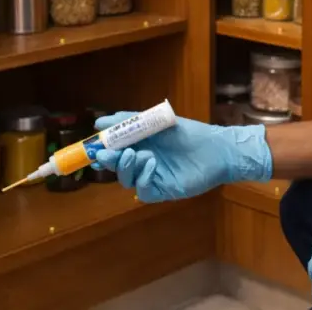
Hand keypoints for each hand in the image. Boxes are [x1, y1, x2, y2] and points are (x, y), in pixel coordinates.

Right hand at [92, 112, 271, 202]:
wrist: (217, 148)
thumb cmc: (189, 133)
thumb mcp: (158, 122)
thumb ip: (130, 120)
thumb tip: (99, 122)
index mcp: (140, 146)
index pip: (114, 151)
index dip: (102, 150)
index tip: (94, 145)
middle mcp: (143, 163)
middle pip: (117, 167)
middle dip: (110, 161)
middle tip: (105, 154)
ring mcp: (153, 178)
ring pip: (127, 180)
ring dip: (126, 167)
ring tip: (136, 154)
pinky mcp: (163, 190)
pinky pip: (144, 191)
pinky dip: (142, 178)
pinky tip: (151, 164)